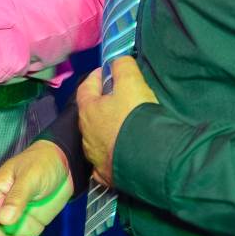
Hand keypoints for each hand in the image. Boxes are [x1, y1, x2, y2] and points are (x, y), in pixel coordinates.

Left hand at [76, 59, 157, 187]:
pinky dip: (111, 154)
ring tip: (123, 125)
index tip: (107, 72)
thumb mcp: (131, 82)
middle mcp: (86, 134)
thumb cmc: (135, 116)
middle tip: (118, 98)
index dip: (96, 76)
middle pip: (91, 113)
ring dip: (107, 129)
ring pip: (97, 138)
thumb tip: (118, 61)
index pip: (86, 87)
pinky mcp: (106, 174)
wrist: (148, 159)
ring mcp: (94, 156)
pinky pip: (105, 162)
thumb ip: (122, 66)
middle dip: (102, 104)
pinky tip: (120, 153)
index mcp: (88, 110)